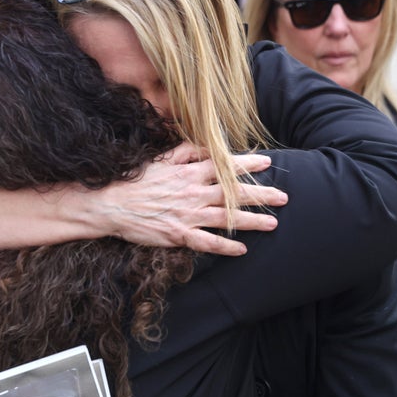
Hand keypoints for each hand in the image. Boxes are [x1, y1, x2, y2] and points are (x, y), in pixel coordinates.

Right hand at [96, 143, 287, 255]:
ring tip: (273, 223)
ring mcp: (187, 214)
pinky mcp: (178, 234)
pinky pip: (207, 242)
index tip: (267, 161)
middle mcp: (193, 192)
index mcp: (189, 172)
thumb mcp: (161, 159)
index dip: (247, 163)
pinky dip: (225, 246)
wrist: (112, 204)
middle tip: (284, 197)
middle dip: (261, 194)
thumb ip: (185, 151)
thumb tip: (207, 146)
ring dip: (252, 220)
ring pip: (227, 217)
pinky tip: (242, 250)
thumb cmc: (135, 181)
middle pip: (234, 192)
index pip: (224, 165)